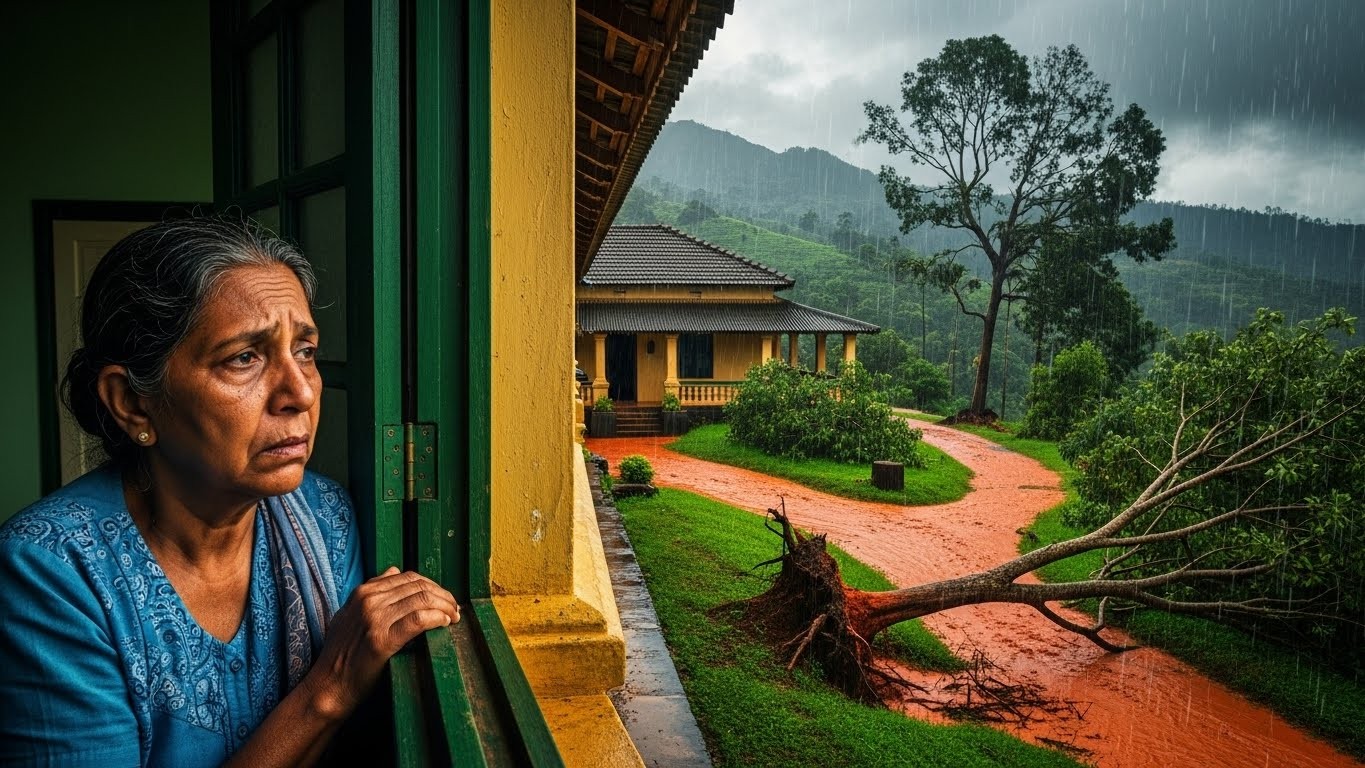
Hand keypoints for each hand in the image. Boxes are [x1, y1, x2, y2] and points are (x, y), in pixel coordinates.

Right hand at [301, 567, 459, 720]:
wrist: (328, 686)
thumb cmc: (342, 654)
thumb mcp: (349, 615)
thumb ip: (372, 592)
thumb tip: (394, 570)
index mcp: (362, 592)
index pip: (408, 577)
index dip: (432, 586)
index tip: (444, 599)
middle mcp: (368, 601)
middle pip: (419, 586)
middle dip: (443, 596)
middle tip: (455, 609)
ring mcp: (374, 619)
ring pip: (422, 600)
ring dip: (445, 607)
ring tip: (454, 617)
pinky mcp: (381, 640)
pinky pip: (419, 620)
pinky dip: (437, 618)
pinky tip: (445, 623)